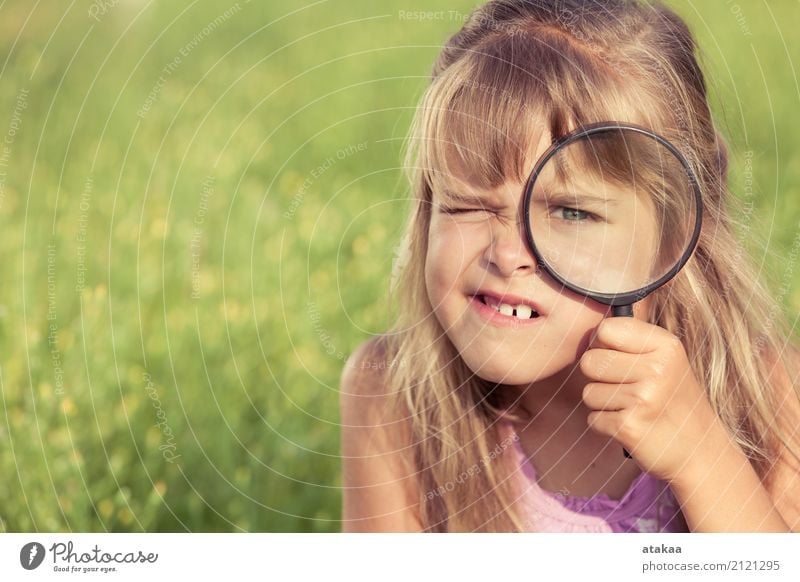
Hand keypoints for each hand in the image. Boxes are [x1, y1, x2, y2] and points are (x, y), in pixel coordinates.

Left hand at [579, 316, 728, 482]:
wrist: (702, 453)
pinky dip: (605, 425)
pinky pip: (592, 418)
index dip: (603, 345)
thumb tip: (591, 329)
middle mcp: (657, 369)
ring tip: (631, 409)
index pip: (606, 329)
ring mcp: (643, 399)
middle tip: (625, 388)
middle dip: (599, 377)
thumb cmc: (673, 400)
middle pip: (590, 361)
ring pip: (588, 392)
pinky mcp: (629, 426)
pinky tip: (630, 426)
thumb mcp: (666, 361)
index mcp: (666, 346)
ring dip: (603, 404)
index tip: (619, 358)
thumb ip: (631, 341)